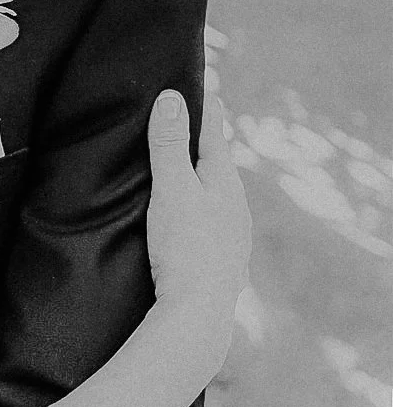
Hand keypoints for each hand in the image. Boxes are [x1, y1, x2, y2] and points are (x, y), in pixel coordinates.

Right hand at [146, 86, 250, 373]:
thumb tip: (171, 98)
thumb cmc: (185, 246)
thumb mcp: (172, 188)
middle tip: (193, 129)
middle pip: (218, 169)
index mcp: (226, 184)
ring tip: (185, 178)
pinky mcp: (221, 265)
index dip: (207, 113)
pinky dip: (198, 216)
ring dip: (201, 186)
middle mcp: (236, 209)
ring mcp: (232, 240)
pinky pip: (210, 228)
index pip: (215, 137)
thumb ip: (168, 145)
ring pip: (216, 202)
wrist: (197, 315)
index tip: (206, 91)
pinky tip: (188, 227)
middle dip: (204, 150)